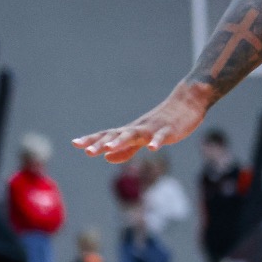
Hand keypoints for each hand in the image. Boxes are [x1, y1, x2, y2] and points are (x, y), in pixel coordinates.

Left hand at [74, 84, 210, 163]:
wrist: (187, 103)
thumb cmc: (162, 123)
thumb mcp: (142, 139)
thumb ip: (126, 150)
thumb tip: (107, 158)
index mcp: (130, 131)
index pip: (107, 135)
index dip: (92, 139)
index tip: (75, 144)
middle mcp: (137, 128)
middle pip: (116, 135)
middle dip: (101, 143)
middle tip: (87, 151)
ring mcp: (152, 128)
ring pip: (134, 134)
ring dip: (120, 141)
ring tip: (107, 149)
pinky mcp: (168, 130)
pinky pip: (161, 136)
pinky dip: (157, 141)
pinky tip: (153, 149)